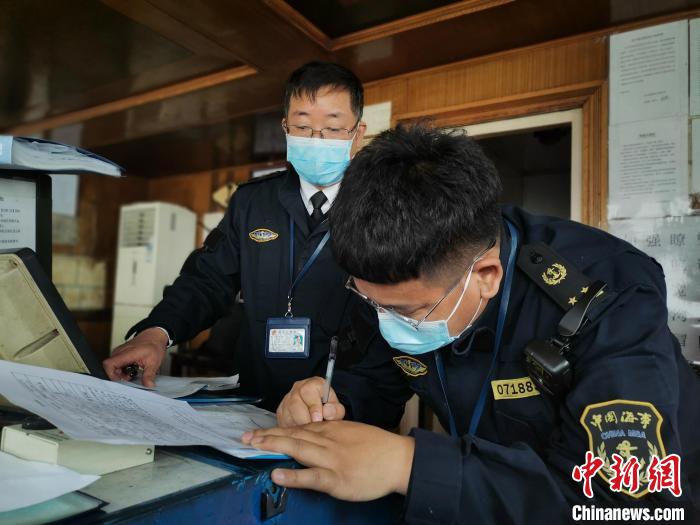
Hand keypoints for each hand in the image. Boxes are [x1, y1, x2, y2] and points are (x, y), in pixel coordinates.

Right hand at [102, 327, 167, 386]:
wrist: (154, 336)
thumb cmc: (153, 345)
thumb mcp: (154, 362)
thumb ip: (149, 375)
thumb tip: (148, 385)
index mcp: (126, 353)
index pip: (109, 365)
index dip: (112, 375)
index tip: (122, 380)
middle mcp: (119, 352)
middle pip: (110, 368)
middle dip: (119, 377)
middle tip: (130, 378)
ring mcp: (119, 353)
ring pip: (113, 367)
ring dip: (122, 374)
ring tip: (133, 373)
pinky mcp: (120, 354)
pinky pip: (117, 364)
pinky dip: (123, 370)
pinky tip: (132, 370)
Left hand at [241, 420, 414, 500]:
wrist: (398, 459)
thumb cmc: (376, 447)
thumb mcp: (350, 432)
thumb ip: (330, 434)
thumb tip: (310, 437)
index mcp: (331, 430)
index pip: (298, 428)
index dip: (275, 430)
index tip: (257, 432)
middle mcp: (327, 441)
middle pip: (293, 436)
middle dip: (267, 436)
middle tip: (245, 437)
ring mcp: (331, 460)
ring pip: (298, 450)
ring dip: (274, 446)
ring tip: (254, 446)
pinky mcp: (337, 479)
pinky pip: (311, 477)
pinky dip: (293, 476)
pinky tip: (278, 475)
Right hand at [276, 377, 345, 426]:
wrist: (320, 413)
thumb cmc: (327, 409)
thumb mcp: (337, 409)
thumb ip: (336, 410)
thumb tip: (327, 411)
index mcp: (313, 384)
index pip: (308, 391)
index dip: (313, 407)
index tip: (318, 418)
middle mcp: (298, 389)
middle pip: (294, 403)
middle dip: (304, 419)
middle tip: (313, 428)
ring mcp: (287, 399)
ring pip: (287, 414)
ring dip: (298, 425)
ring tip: (308, 432)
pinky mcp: (281, 411)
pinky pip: (283, 421)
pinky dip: (292, 429)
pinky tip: (301, 432)